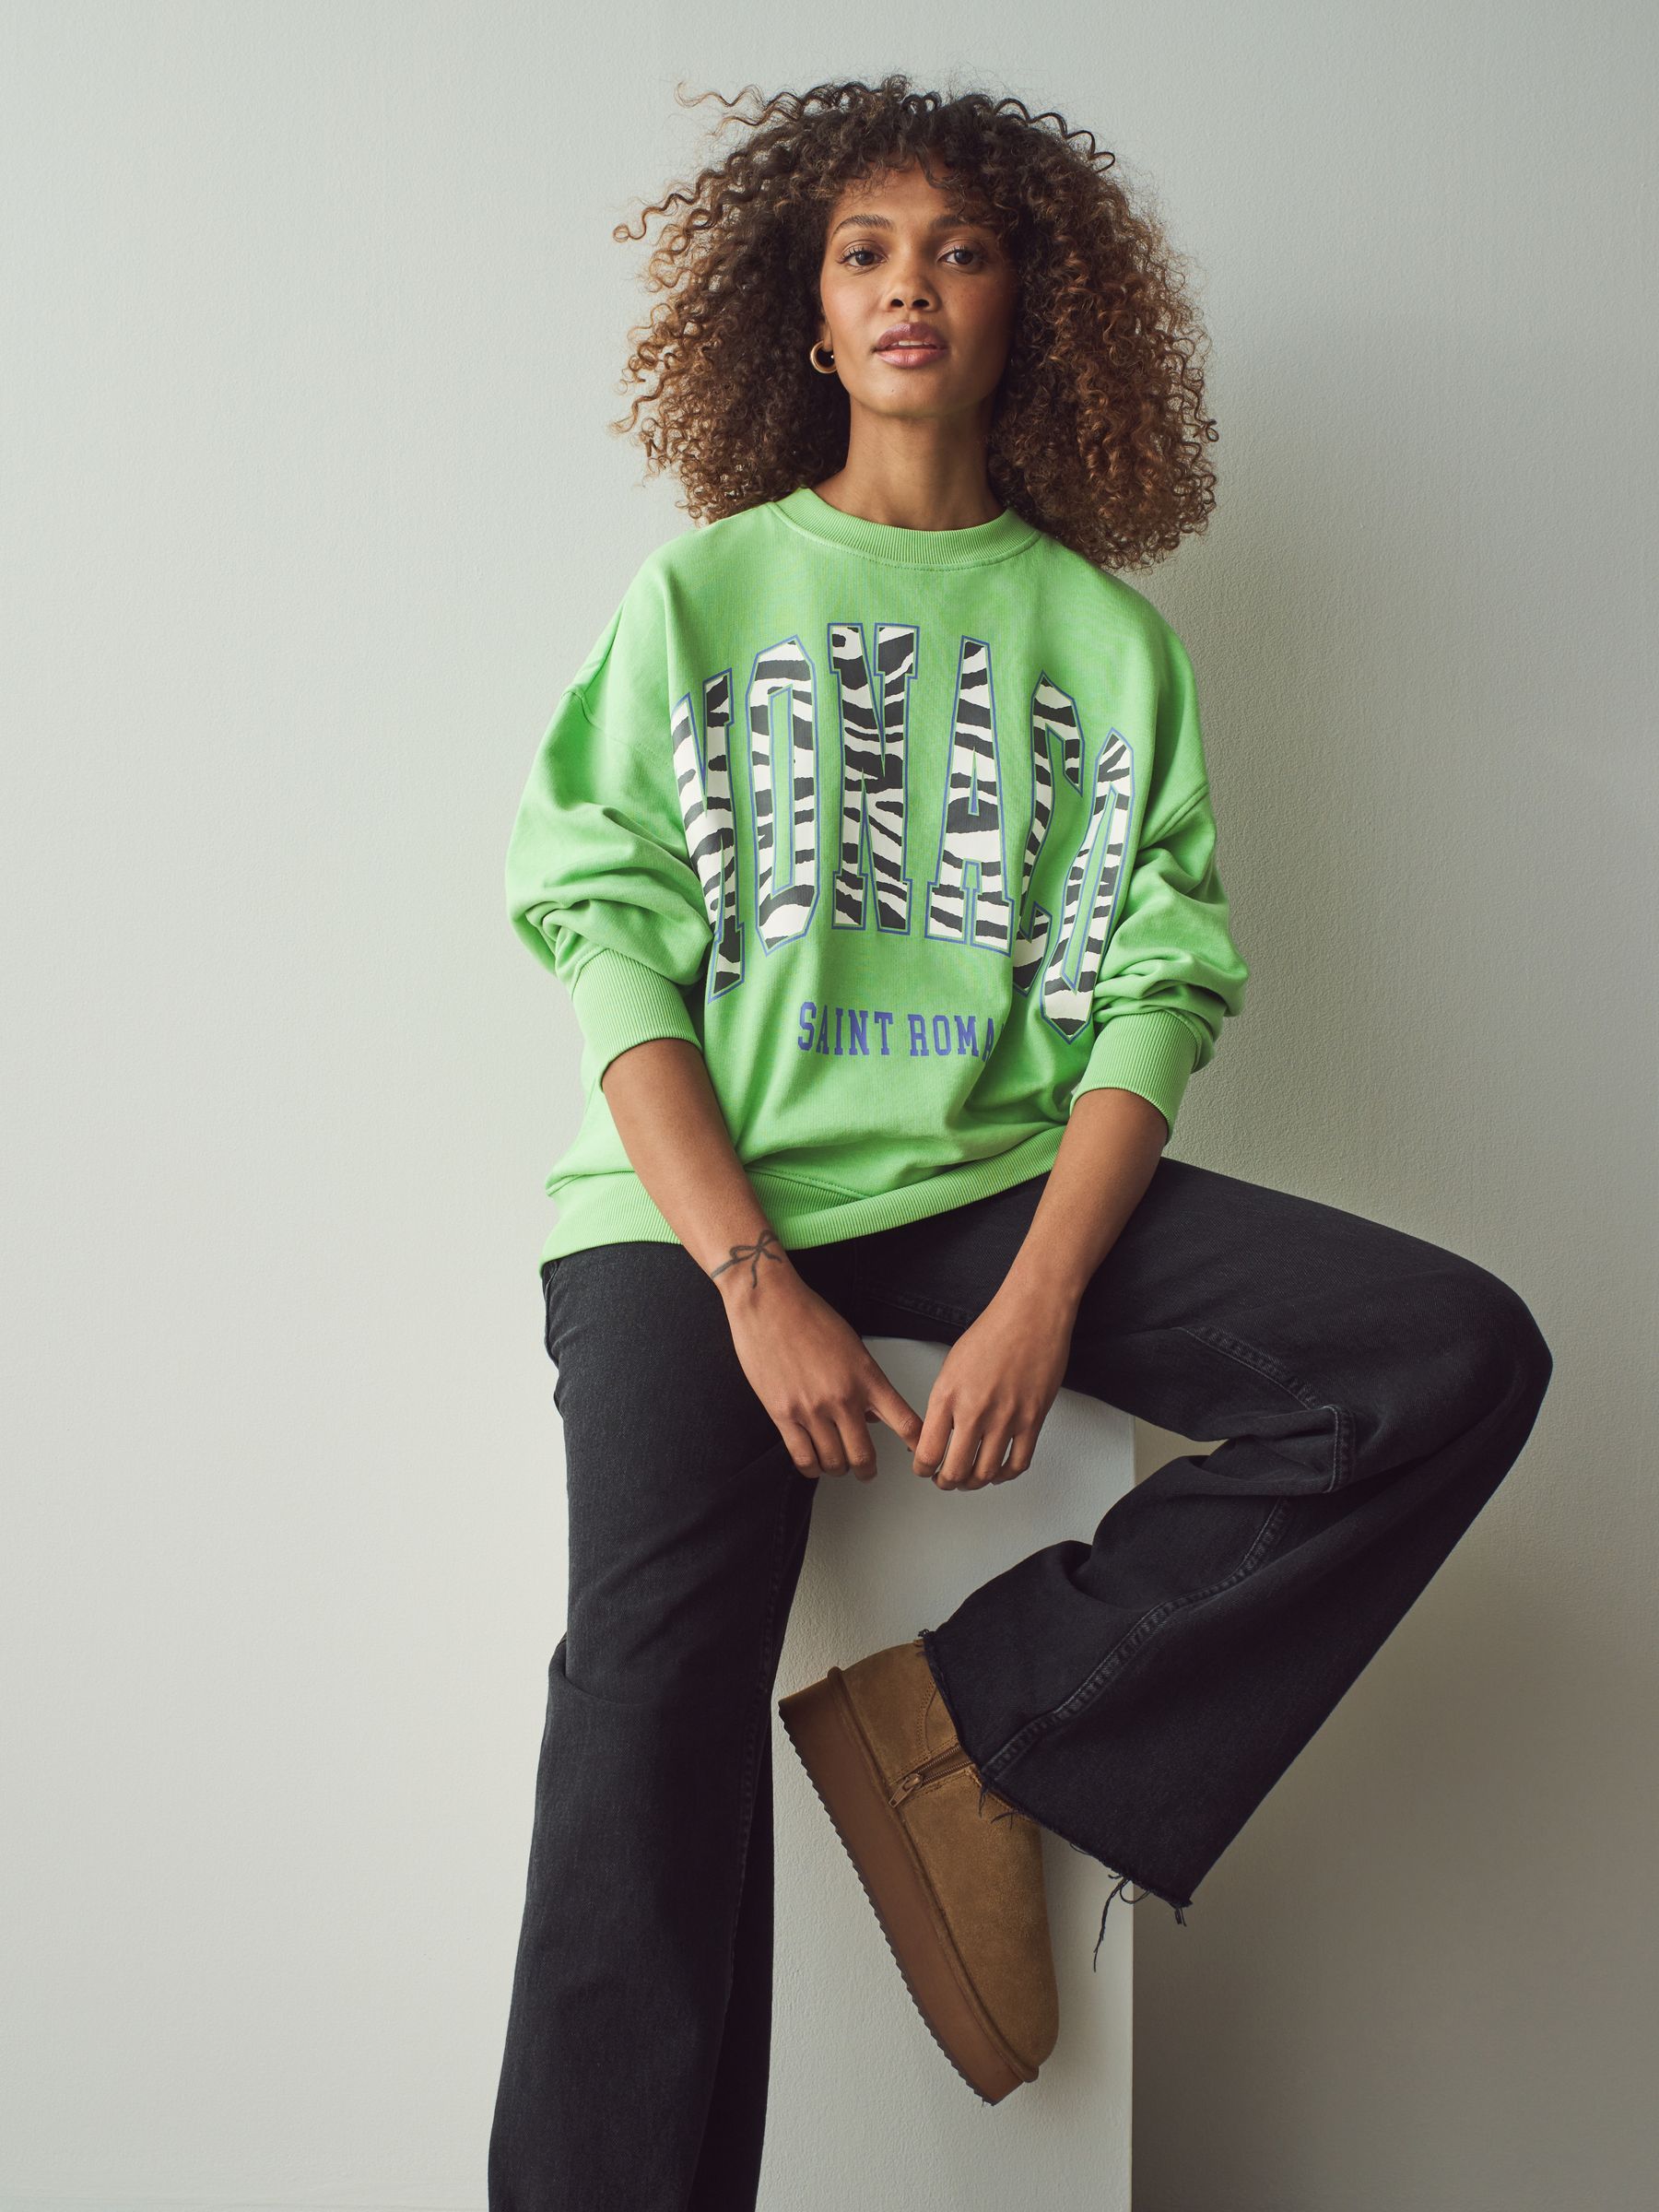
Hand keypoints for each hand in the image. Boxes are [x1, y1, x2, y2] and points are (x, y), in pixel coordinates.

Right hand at [721, 1265, 924, 1479]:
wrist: (769, 1303)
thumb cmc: (809, 1316)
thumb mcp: (852, 1346)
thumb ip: (865, 1383)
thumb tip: (870, 1416)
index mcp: (867, 1377)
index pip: (905, 1423)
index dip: (917, 1447)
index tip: (921, 1457)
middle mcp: (843, 1398)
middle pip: (864, 1456)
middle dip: (867, 1470)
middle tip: (867, 1472)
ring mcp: (812, 1409)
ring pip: (833, 1462)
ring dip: (838, 1469)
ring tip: (837, 1467)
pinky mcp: (783, 1414)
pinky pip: (803, 1457)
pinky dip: (811, 1468)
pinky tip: (813, 1465)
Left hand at [911, 1278, 1074, 1490]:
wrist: (1030, 1315)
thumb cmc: (993, 1332)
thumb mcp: (952, 1366)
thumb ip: (944, 1402)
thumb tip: (939, 1433)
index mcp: (947, 1396)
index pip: (927, 1453)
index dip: (923, 1470)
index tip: (924, 1470)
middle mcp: (974, 1411)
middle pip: (955, 1471)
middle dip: (946, 1482)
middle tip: (946, 1480)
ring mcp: (1006, 1418)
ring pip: (986, 1473)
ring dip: (974, 1483)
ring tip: (970, 1479)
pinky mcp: (1033, 1420)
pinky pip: (1018, 1463)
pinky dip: (1005, 1475)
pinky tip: (999, 1472)